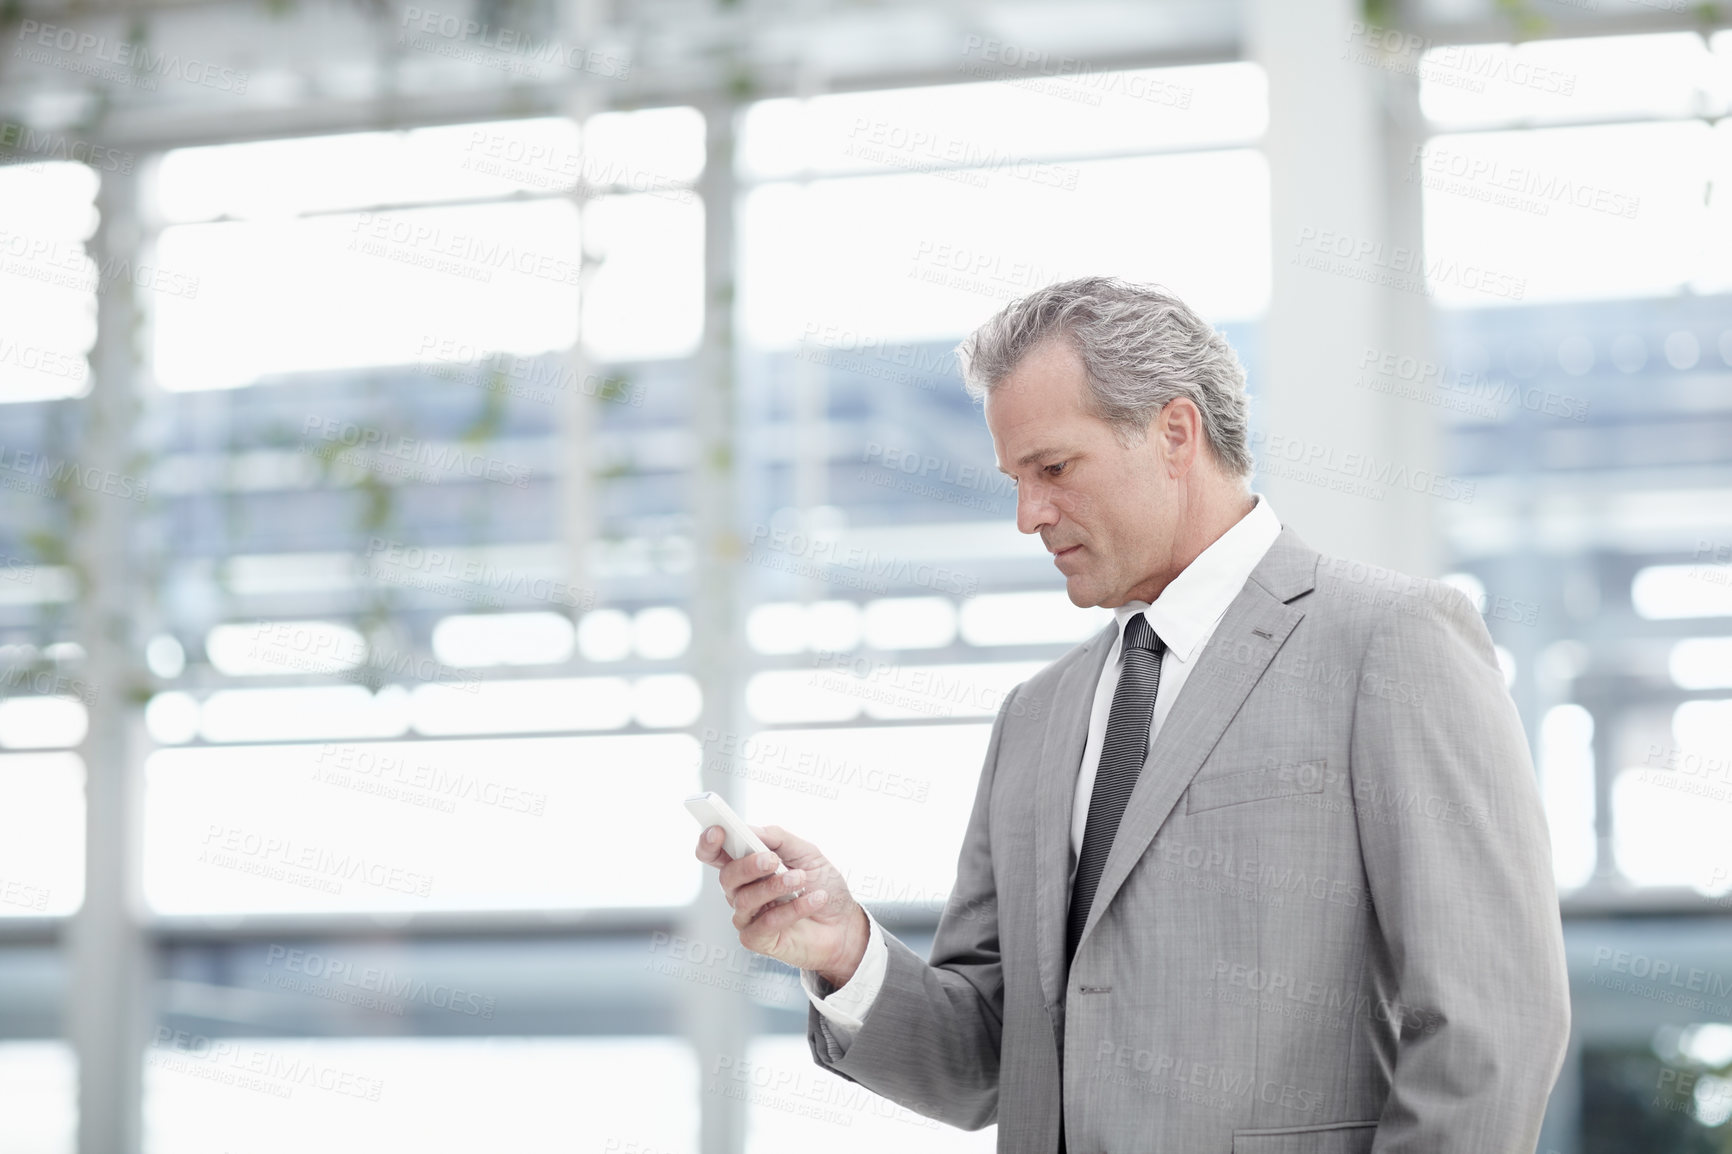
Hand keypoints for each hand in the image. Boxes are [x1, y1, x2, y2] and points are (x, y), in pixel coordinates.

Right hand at [694, 823, 868, 986]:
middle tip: (773, 860)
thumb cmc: (822, 885)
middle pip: (726, 876)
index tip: (718, 831)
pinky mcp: (756, 940)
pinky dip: (792, 909)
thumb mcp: (806, 852)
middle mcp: (741, 891)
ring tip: (801, 879)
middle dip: (748, 865)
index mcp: (747, 866)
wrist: (845, 923)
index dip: (708, 843)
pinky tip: (813, 900)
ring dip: (775, 886)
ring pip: (745, 900)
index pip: (714, 854)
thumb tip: (749, 830)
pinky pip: (765, 923)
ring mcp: (747, 916)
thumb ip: (776, 838)